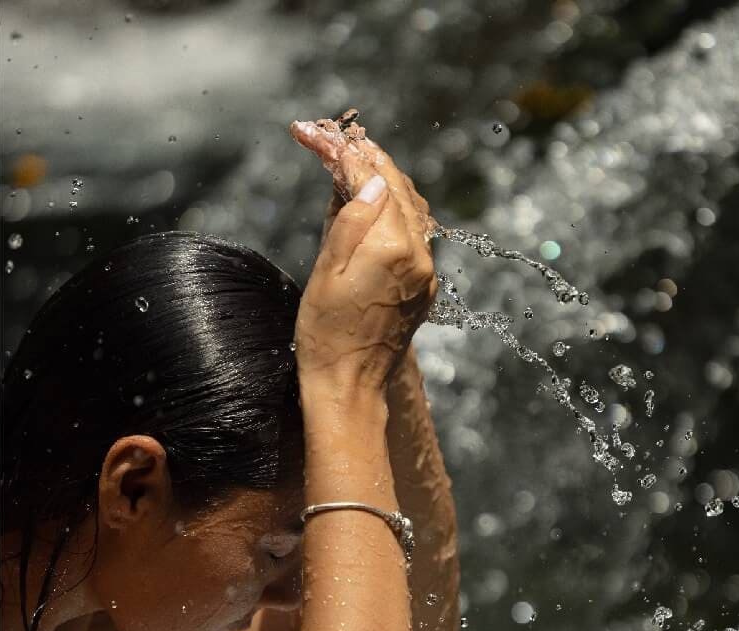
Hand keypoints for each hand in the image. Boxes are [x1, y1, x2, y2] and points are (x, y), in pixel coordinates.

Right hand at [290, 115, 437, 397]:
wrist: (349, 386)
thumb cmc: (327, 336)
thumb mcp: (326, 271)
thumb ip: (351, 219)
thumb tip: (371, 179)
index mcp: (393, 249)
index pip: (371, 181)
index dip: (342, 154)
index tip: (312, 135)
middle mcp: (419, 257)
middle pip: (398, 189)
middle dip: (365, 159)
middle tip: (331, 140)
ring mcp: (426, 274)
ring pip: (410, 209)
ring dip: (382, 180)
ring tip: (350, 162)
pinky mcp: (424, 288)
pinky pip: (414, 235)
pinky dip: (393, 210)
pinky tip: (372, 202)